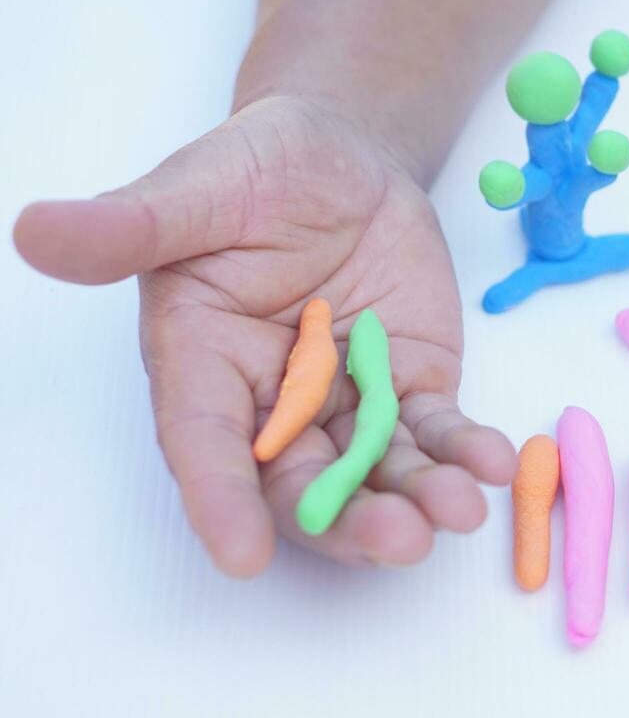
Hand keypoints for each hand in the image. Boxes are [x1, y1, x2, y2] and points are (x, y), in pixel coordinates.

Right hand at [13, 95, 515, 574]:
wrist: (344, 159)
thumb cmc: (257, 170)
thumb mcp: (198, 188)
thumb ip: (133, 225)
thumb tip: (35, 232)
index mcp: (202, 361)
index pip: (204, 441)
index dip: (218, 500)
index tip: (239, 558)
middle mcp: (271, 400)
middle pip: (301, 480)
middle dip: (347, 517)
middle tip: (398, 541)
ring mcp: (347, 400)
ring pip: (376, 469)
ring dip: (417, 497)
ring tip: (459, 512)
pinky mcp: (409, 386)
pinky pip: (436, 429)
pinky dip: (463, 450)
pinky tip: (494, 462)